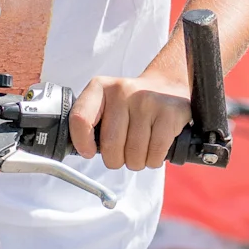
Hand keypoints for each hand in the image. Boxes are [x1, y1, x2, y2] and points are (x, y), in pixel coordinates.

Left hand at [70, 73, 191, 171]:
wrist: (167, 87)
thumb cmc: (131, 105)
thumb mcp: (106, 103)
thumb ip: (89, 123)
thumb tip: (82, 151)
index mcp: (100, 88)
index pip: (80, 119)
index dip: (82, 143)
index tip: (89, 151)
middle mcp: (123, 91)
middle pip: (110, 145)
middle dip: (115, 159)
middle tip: (122, 153)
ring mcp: (147, 101)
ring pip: (134, 154)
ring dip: (136, 162)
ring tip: (140, 149)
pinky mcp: (169, 113)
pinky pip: (155, 154)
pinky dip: (152, 160)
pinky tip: (153, 149)